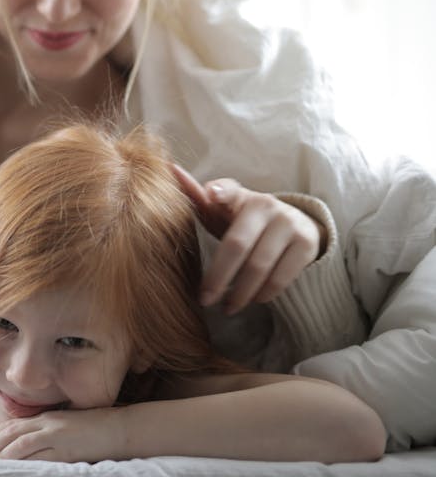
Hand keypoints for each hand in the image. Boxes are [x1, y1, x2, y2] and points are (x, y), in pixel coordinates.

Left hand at [0, 408, 122, 462]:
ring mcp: (58, 435)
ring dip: (4, 453)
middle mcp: (49, 423)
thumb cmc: (97, 428)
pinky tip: (16, 468)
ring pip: (23, 443)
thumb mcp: (68, 425)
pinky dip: (27, 461)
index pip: (15, 424)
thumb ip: (51, 430)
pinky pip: (42, 455)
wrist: (121, 428)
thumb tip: (36, 442)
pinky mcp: (68, 448)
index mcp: (48, 417)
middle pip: (13, 432)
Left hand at [172, 165, 323, 313]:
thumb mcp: (222, 209)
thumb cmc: (244, 219)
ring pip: (260, 266)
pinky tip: (253, 300)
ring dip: (241, 293)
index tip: (211, 195)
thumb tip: (169, 168)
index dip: (220, 193)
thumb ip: (197, 196)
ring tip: (227, 307)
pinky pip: (282, 277)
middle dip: (218, 277)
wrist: (295, 224)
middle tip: (205, 300)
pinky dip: (265, 293)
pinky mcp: (307, 244)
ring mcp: (290, 224)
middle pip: (237, 245)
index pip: (229, 191)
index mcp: (241, 196)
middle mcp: (267, 206)